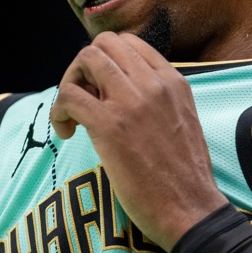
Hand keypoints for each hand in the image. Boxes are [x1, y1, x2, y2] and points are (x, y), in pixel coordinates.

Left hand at [49, 31, 228, 250]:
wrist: (192, 209)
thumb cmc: (184, 175)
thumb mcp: (181, 119)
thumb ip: (156, 98)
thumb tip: (118, 90)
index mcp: (173, 80)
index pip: (128, 42)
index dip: (106, 61)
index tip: (102, 91)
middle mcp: (153, 82)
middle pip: (102, 44)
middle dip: (83, 68)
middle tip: (83, 101)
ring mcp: (131, 101)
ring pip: (85, 60)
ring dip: (69, 84)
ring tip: (73, 117)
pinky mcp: (109, 126)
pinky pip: (68, 96)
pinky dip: (59, 111)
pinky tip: (68, 134)